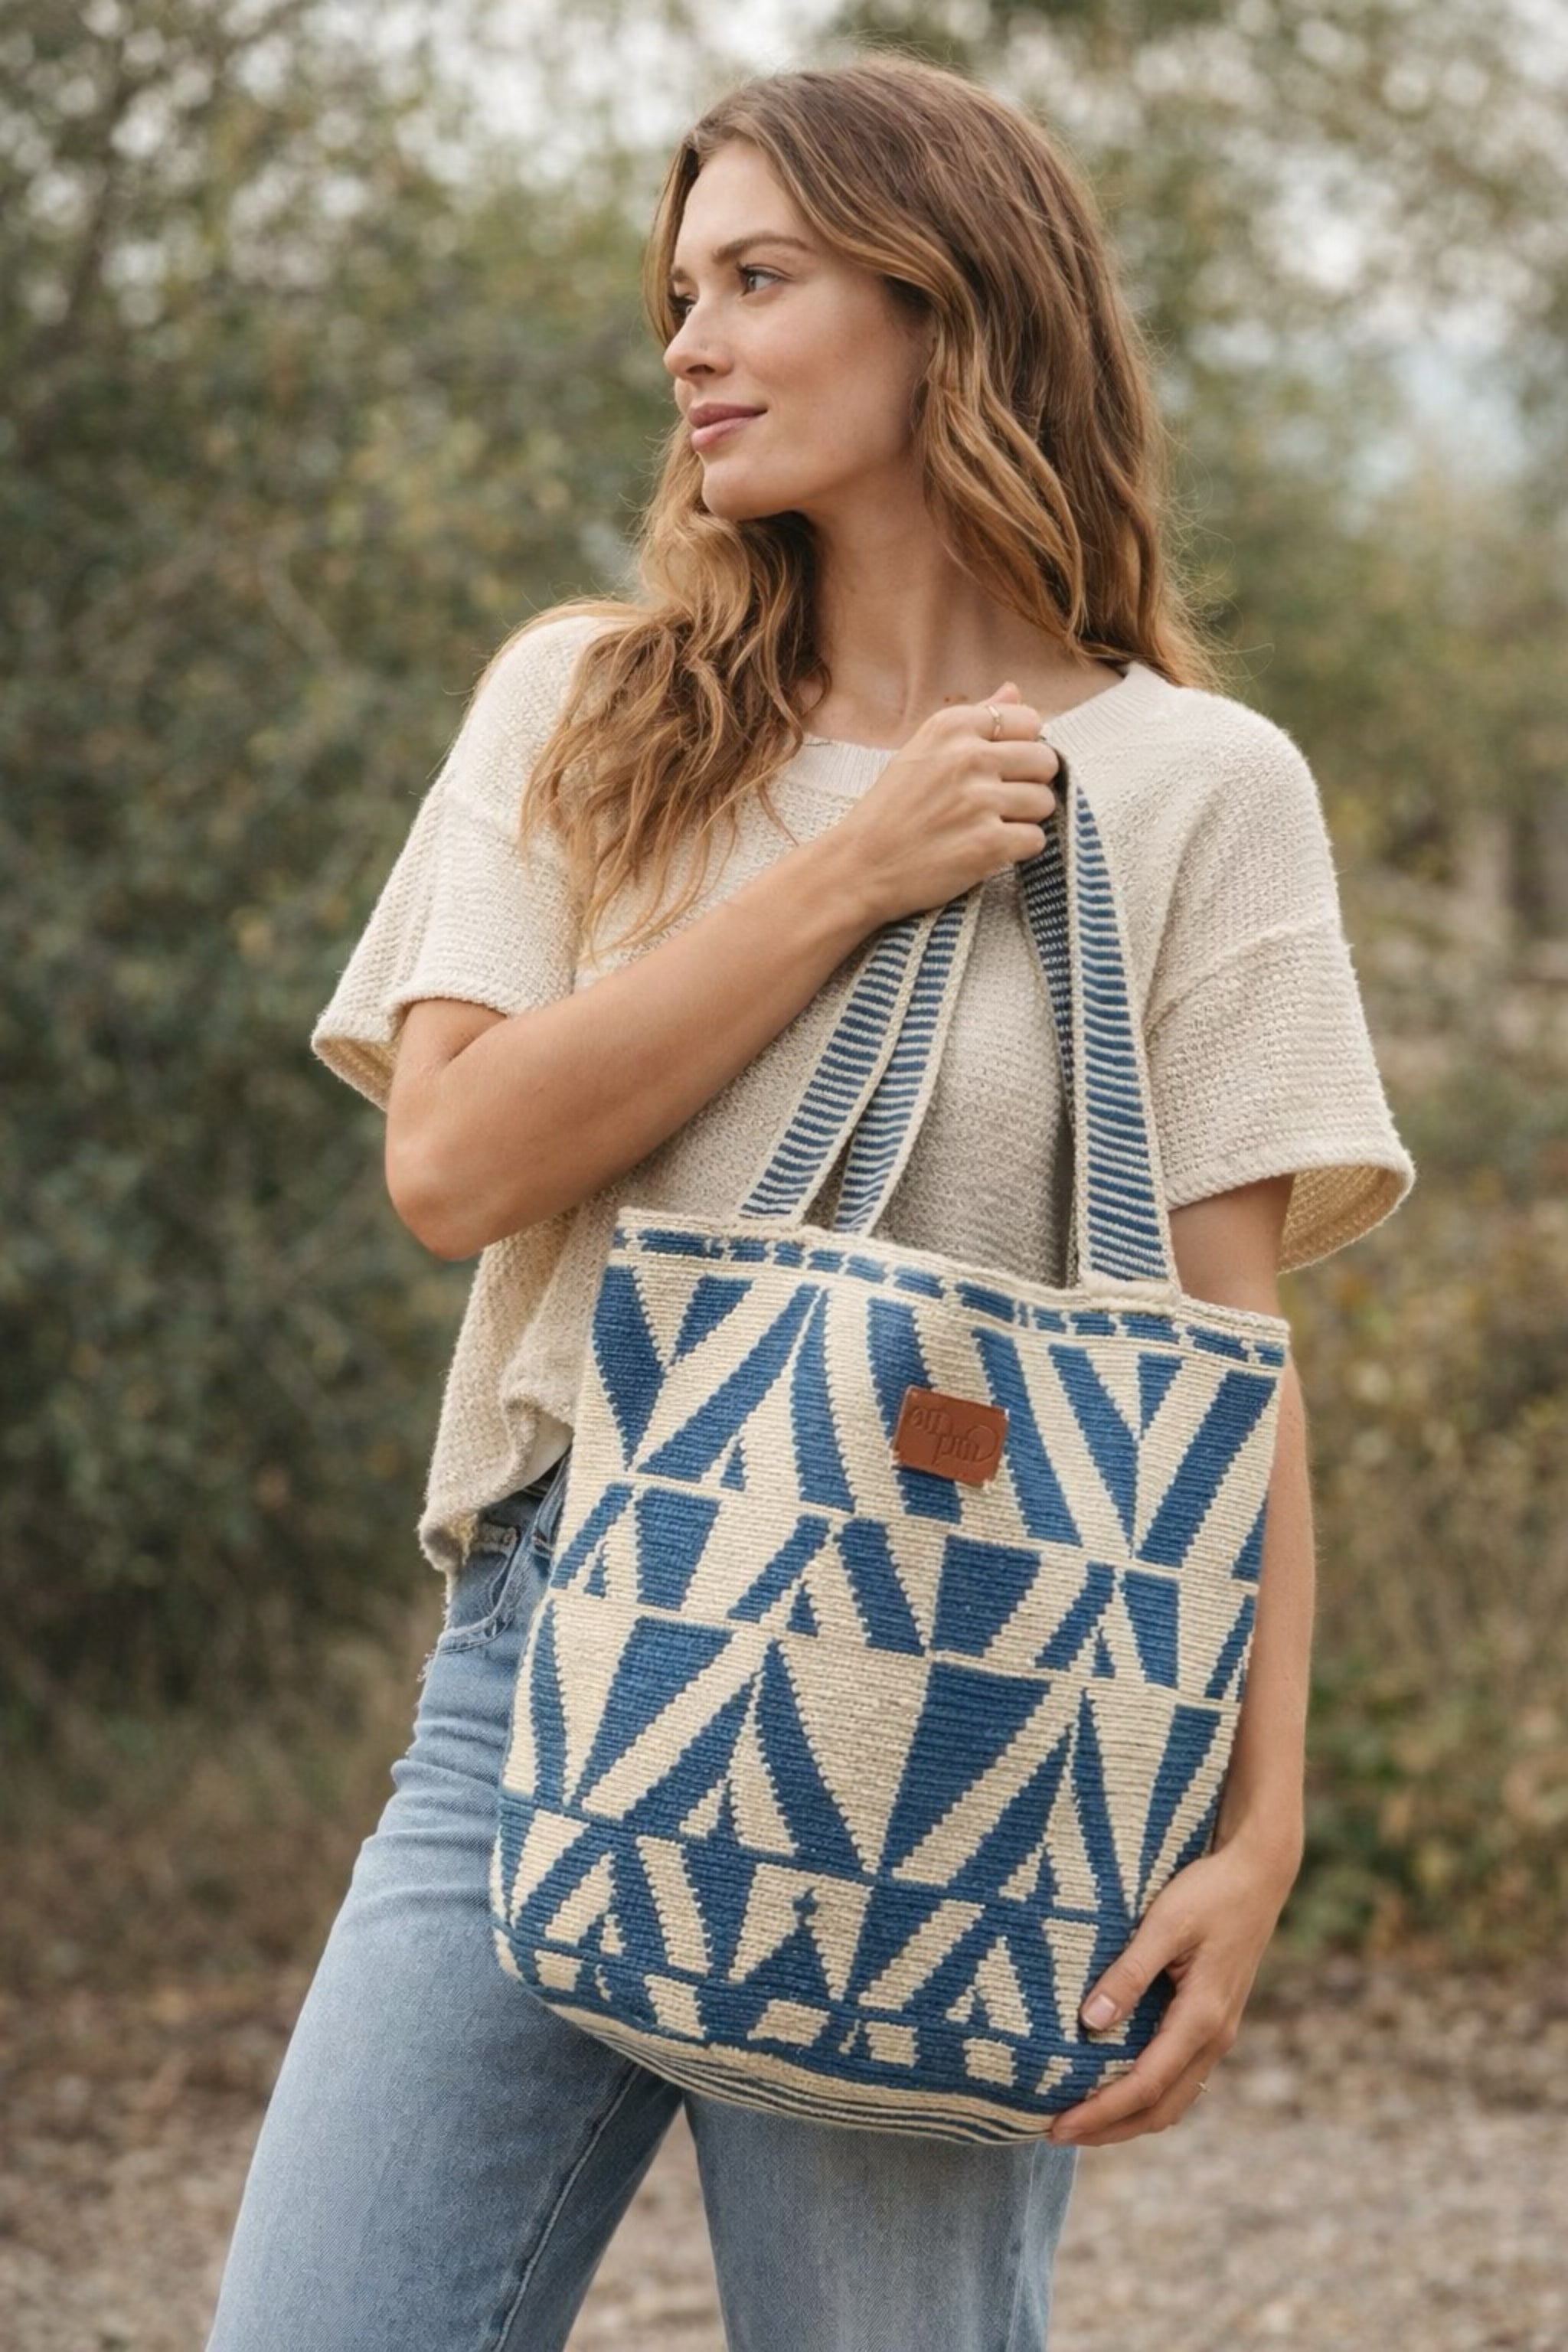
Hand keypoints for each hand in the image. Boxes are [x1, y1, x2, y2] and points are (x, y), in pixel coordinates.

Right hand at [829, 679, 1059, 928]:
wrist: (858, 867)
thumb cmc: (890, 809)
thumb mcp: (923, 749)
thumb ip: (974, 719)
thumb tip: (1015, 691)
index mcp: (952, 726)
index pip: (1027, 720)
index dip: (1022, 747)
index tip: (1000, 767)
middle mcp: (968, 757)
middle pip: (1045, 760)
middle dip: (1030, 783)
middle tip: (999, 802)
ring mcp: (979, 801)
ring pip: (1044, 801)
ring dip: (1025, 819)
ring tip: (990, 827)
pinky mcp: (988, 845)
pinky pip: (1036, 839)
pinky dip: (1018, 850)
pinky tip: (988, 850)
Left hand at [1045, 1832, 1300, 2146]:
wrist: (1259, 1874)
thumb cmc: (1209, 1891)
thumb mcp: (1165, 1923)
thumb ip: (1129, 1973)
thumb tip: (1089, 2024)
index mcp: (1202, 2018)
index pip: (1144, 2087)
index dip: (1100, 2113)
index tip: (1057, 2126)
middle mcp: (1214, 2037)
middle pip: (1160, 2109)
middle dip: (1109, 2129)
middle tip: (1056, 2132)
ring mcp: (1218, 2033)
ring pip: (1173, 2099)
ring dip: (1128, 2118)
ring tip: (1080, 2118)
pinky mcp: (1213, 2021)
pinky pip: (1179, 2077)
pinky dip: (1146, 2094)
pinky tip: (1114, 2083)